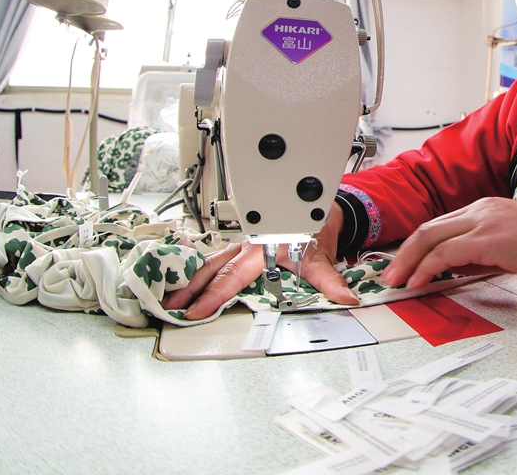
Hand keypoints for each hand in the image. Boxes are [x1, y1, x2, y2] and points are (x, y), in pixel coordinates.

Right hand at [162, 205, 356, 319]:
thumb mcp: (321, 256)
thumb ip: (330, 280)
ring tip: (172, 296)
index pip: (232, 277)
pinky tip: (189, 279)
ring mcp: (243, 243)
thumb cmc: (314, 228)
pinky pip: (217, 256)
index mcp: (262, 248)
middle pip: (213, 269)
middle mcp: (248, 245)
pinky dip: (201, 268)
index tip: (196, 310)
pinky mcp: (242, 244)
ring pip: (211, 260)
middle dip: (190, 289)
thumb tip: (344, 296)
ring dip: (191, 279)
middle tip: (171, 307)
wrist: (318, 206)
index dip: (213, 295)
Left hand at [381, 197, 516, 288]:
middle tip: (391, 274)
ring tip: (397, 281)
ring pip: (431, 238)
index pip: (441, 225)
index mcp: (487, 208)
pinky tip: (420, 282)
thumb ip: (483, 253)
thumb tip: (455, 269)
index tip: (406, 264)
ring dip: (409, 261)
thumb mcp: (512, 247)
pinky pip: (445, 253)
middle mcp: (481, 208)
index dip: (418, 246)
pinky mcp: (488, 239)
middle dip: (404, 253)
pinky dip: (428, 267)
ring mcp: (484, 221)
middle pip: (428, 228)